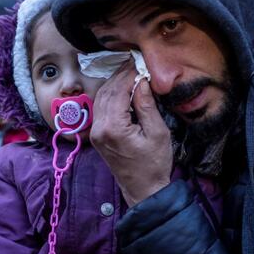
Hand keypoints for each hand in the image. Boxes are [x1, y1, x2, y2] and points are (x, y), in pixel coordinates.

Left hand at [91, 66, 172, 205]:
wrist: (144, 190)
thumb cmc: (154, 164)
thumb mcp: (157, 133)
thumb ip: (147, 105)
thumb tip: (141, 81)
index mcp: (113, 127)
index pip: (119, 91)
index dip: (129, 74)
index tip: (139, 63)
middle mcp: (99, 128)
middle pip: (107, 91)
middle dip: (120, 75)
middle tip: (135, 64)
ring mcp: (96, 132)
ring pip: (101, 98)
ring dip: (114, 83)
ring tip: (130, 73)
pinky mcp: (97, 136)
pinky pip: (100, 108)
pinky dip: (110, 95)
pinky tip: (122, 89)